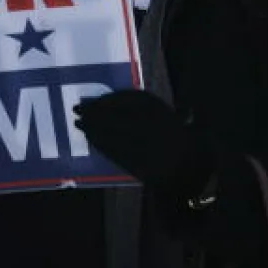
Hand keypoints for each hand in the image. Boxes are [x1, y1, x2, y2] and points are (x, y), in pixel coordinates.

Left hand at [74, 89, 214, 207]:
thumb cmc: (172, 136)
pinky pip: (116, 153)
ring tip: (79, 124)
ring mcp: (148, 149)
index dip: (108, 100)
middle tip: (77, 110)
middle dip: (94, 114)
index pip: (130, 101)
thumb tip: (103, 103)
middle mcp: (155, 129)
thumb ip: (142, 109)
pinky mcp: (142, 166)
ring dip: (93, 130)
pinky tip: (90, 139)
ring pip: (113, 136)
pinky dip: (101, 146)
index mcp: (163, 113)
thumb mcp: (166, 115)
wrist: (190, 167)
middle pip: (117, 118)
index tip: (93, 100)